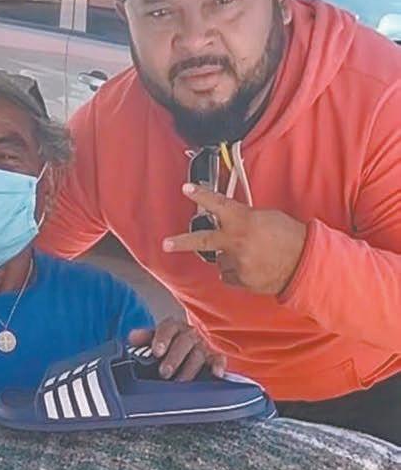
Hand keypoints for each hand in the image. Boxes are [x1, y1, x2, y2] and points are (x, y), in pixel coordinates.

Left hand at [129, 319, 225, 379]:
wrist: (188, 342)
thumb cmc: (169, 344)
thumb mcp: (154, 339)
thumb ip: (144, 338)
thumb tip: (132, 337)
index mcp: (174, 327)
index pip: (168, 328)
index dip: (162, 339)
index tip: (156, 351)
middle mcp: (190, 334)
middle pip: (184, 342)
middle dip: (174, 358)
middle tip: (164, 372)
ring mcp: (203, 345)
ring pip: (199, 353)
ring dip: (190, 368)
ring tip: (181, 382)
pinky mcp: (214, 356)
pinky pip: (219, 359)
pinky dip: (219, 366)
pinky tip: (217, 374)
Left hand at [163, 184, 306, 295]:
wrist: (303, 264)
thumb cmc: (288, 236)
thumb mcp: (266, 218)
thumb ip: (243, 219)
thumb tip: (231, 223)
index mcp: (243, 221)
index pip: (218, 205)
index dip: (201, 196)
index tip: (186, 189)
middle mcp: (236, 242)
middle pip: (202, 241)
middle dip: (182, 242)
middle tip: (166, 244)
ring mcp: (237, 263)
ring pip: (222, 260)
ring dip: (231, 257)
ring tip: (253, 255)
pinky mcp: (240, 280)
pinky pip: (231, 275)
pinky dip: (238, 272)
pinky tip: (254, 267)